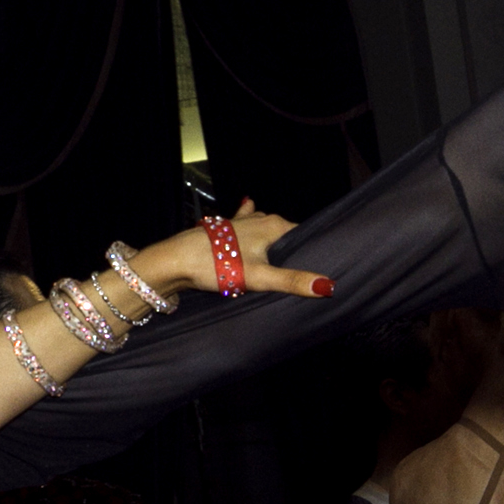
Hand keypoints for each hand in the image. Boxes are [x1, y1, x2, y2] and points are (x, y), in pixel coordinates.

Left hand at [141, 199, 331, 299]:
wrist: (176, 260)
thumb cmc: (216, 265)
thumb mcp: (259, 277)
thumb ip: (292, 281)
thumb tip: (327, 286)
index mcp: (273, 225)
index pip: (303, 235)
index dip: (310, 251)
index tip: (319, 265)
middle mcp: (259, 218)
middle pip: (285, 234)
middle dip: (292, 250)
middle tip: (299, 270)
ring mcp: (241, 222)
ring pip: (266, 231)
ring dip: (272, 243)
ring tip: (278, 259)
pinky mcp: (224, 229)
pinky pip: (245, 227)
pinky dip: (252, 230)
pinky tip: (250, 217)